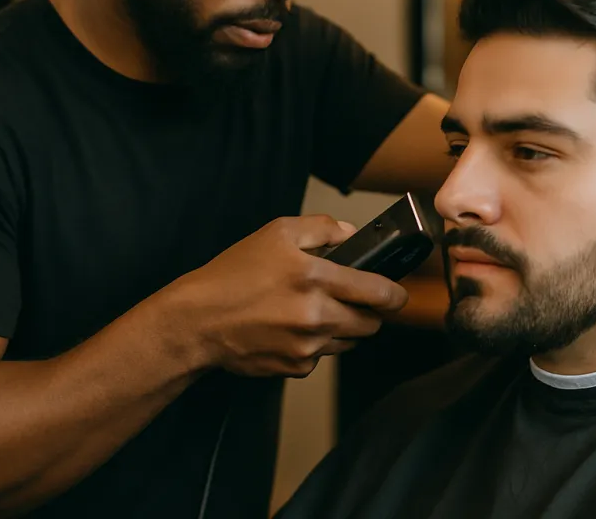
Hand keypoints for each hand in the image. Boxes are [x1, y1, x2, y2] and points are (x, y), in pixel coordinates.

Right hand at [183, 215, 408, 377]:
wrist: (198, 321)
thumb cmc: (233, 275)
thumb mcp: (277, 233)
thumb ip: (322, 228)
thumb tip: (350, 233)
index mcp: (316, 277)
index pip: (380, 293)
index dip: (395, 294)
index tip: (397, 294)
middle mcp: (317, 315)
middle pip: (371, 323)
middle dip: (370, 313)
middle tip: (354, 300)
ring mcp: (308, 345)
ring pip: (349, 341)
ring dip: (344, 328)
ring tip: (316, 311)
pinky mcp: (296, 367)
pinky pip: (323, 356)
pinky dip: (317, 344)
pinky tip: (293, 329)